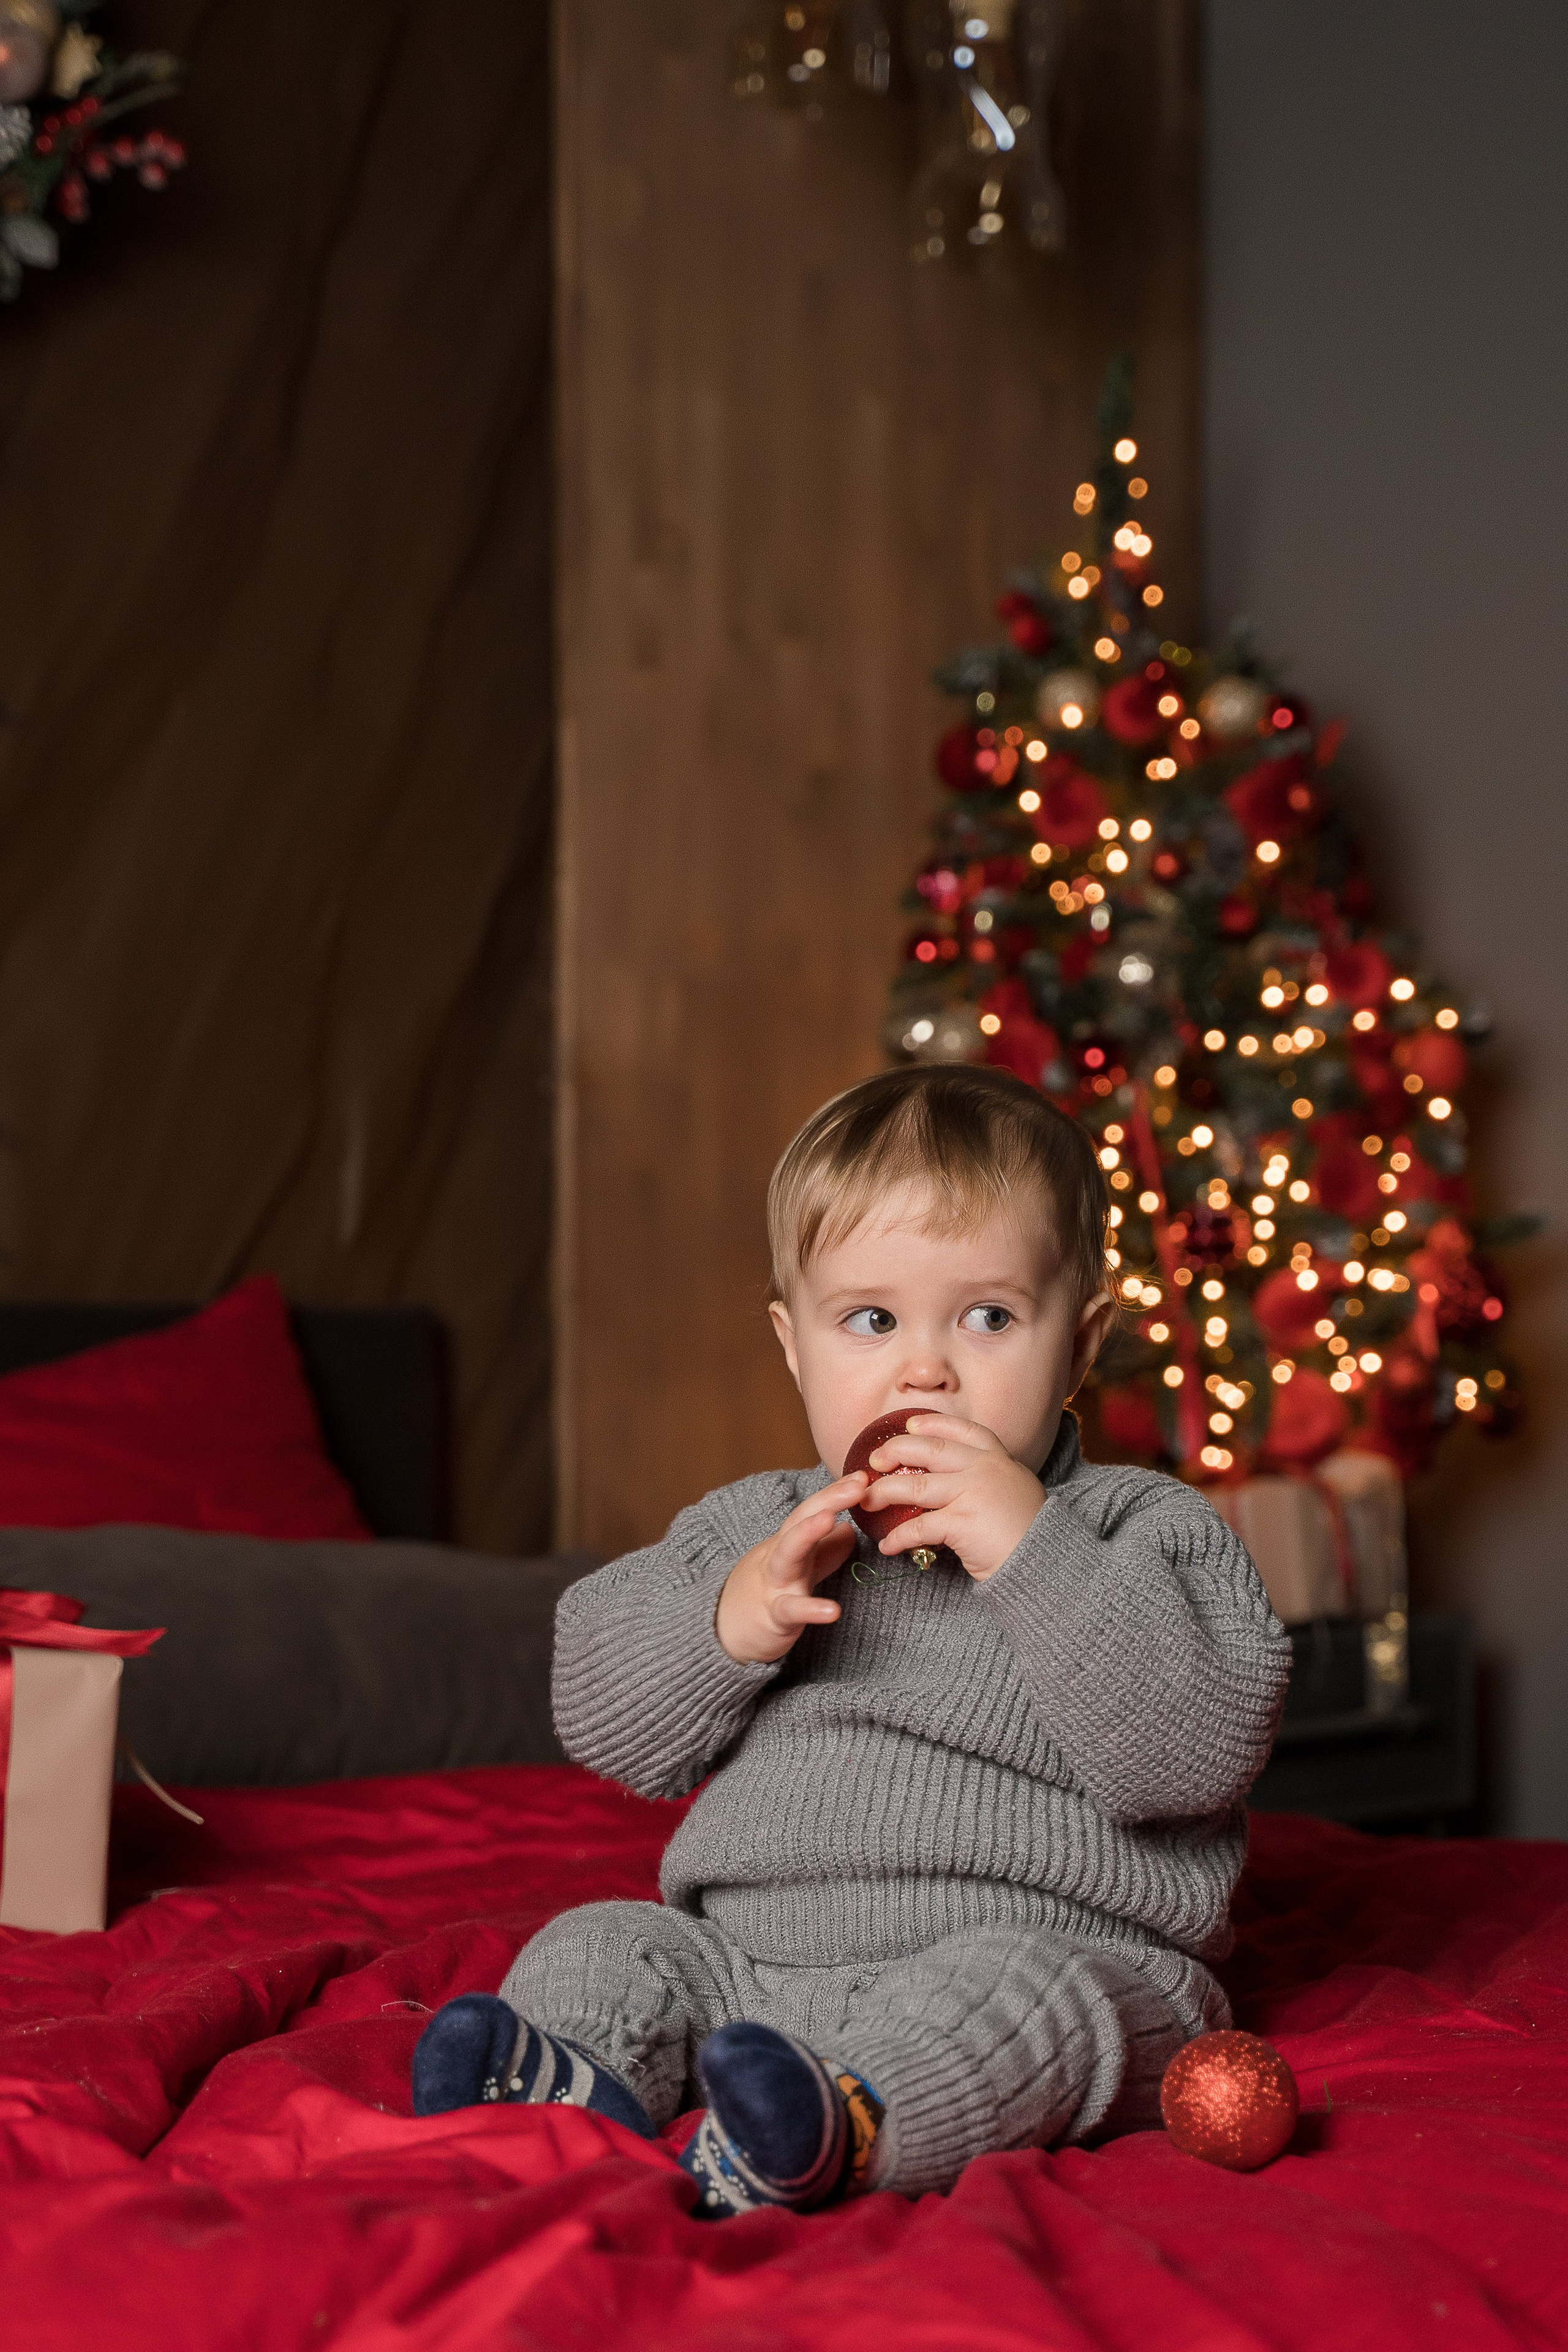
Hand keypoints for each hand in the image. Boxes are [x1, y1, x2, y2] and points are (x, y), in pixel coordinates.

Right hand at [715, 1474, 867, 1663]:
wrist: (722, 1632)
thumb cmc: (764, 1595)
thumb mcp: (797, 1569)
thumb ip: (824, 1552)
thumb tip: (850, 1530)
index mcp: (788, 1543)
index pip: (812, 1510)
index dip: (836, 1493)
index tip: (862, 1475)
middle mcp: (779, 1556)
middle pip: (800, 1521)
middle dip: (828, 1499)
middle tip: (858, 1484)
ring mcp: (774, 1584)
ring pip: (787, 1554)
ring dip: (807, 1533)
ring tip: (831, 1519)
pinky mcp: (773, 1616)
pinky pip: (791, 1610)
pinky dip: (811, 1610)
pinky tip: (833, 1611)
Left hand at [863, 1414, 1043, 1580]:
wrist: (1048, 1563)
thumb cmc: (1029, 1533)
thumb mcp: (1016, 1491)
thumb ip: (990, 1479)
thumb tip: (956, 1481)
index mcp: (999, 1459)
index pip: (964, 1430)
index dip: (934, 1425)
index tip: (911, 1425)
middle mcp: (985, 1469)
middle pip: (929, 1450)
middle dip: (896, 1450)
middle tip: (875, 1460)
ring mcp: (973, 1493)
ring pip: (915, 1485)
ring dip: (885, 1492)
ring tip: (866, 1500)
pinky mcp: (961, 1523)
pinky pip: (918, 1527)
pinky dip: (897, 1538)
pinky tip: (887, 1546)